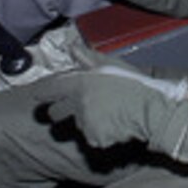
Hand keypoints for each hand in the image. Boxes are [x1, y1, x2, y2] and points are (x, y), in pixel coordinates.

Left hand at [31, 66, 187, 148]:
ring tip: (110, 114)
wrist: (151, 109)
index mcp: (80, 83)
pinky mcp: (95, 139)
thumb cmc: (134, 83)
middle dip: (60, 113)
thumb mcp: (112, 65)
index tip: (36, 96)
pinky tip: (115, 125)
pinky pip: (93, 138)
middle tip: (79, 108)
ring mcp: (85, 123)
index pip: (49, 89)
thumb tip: (71, 48)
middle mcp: (78, 104)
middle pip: (55, 114)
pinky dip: (101, 135)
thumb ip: (87, 57)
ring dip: (87, 122)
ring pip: (78, 126)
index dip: (41, 93)